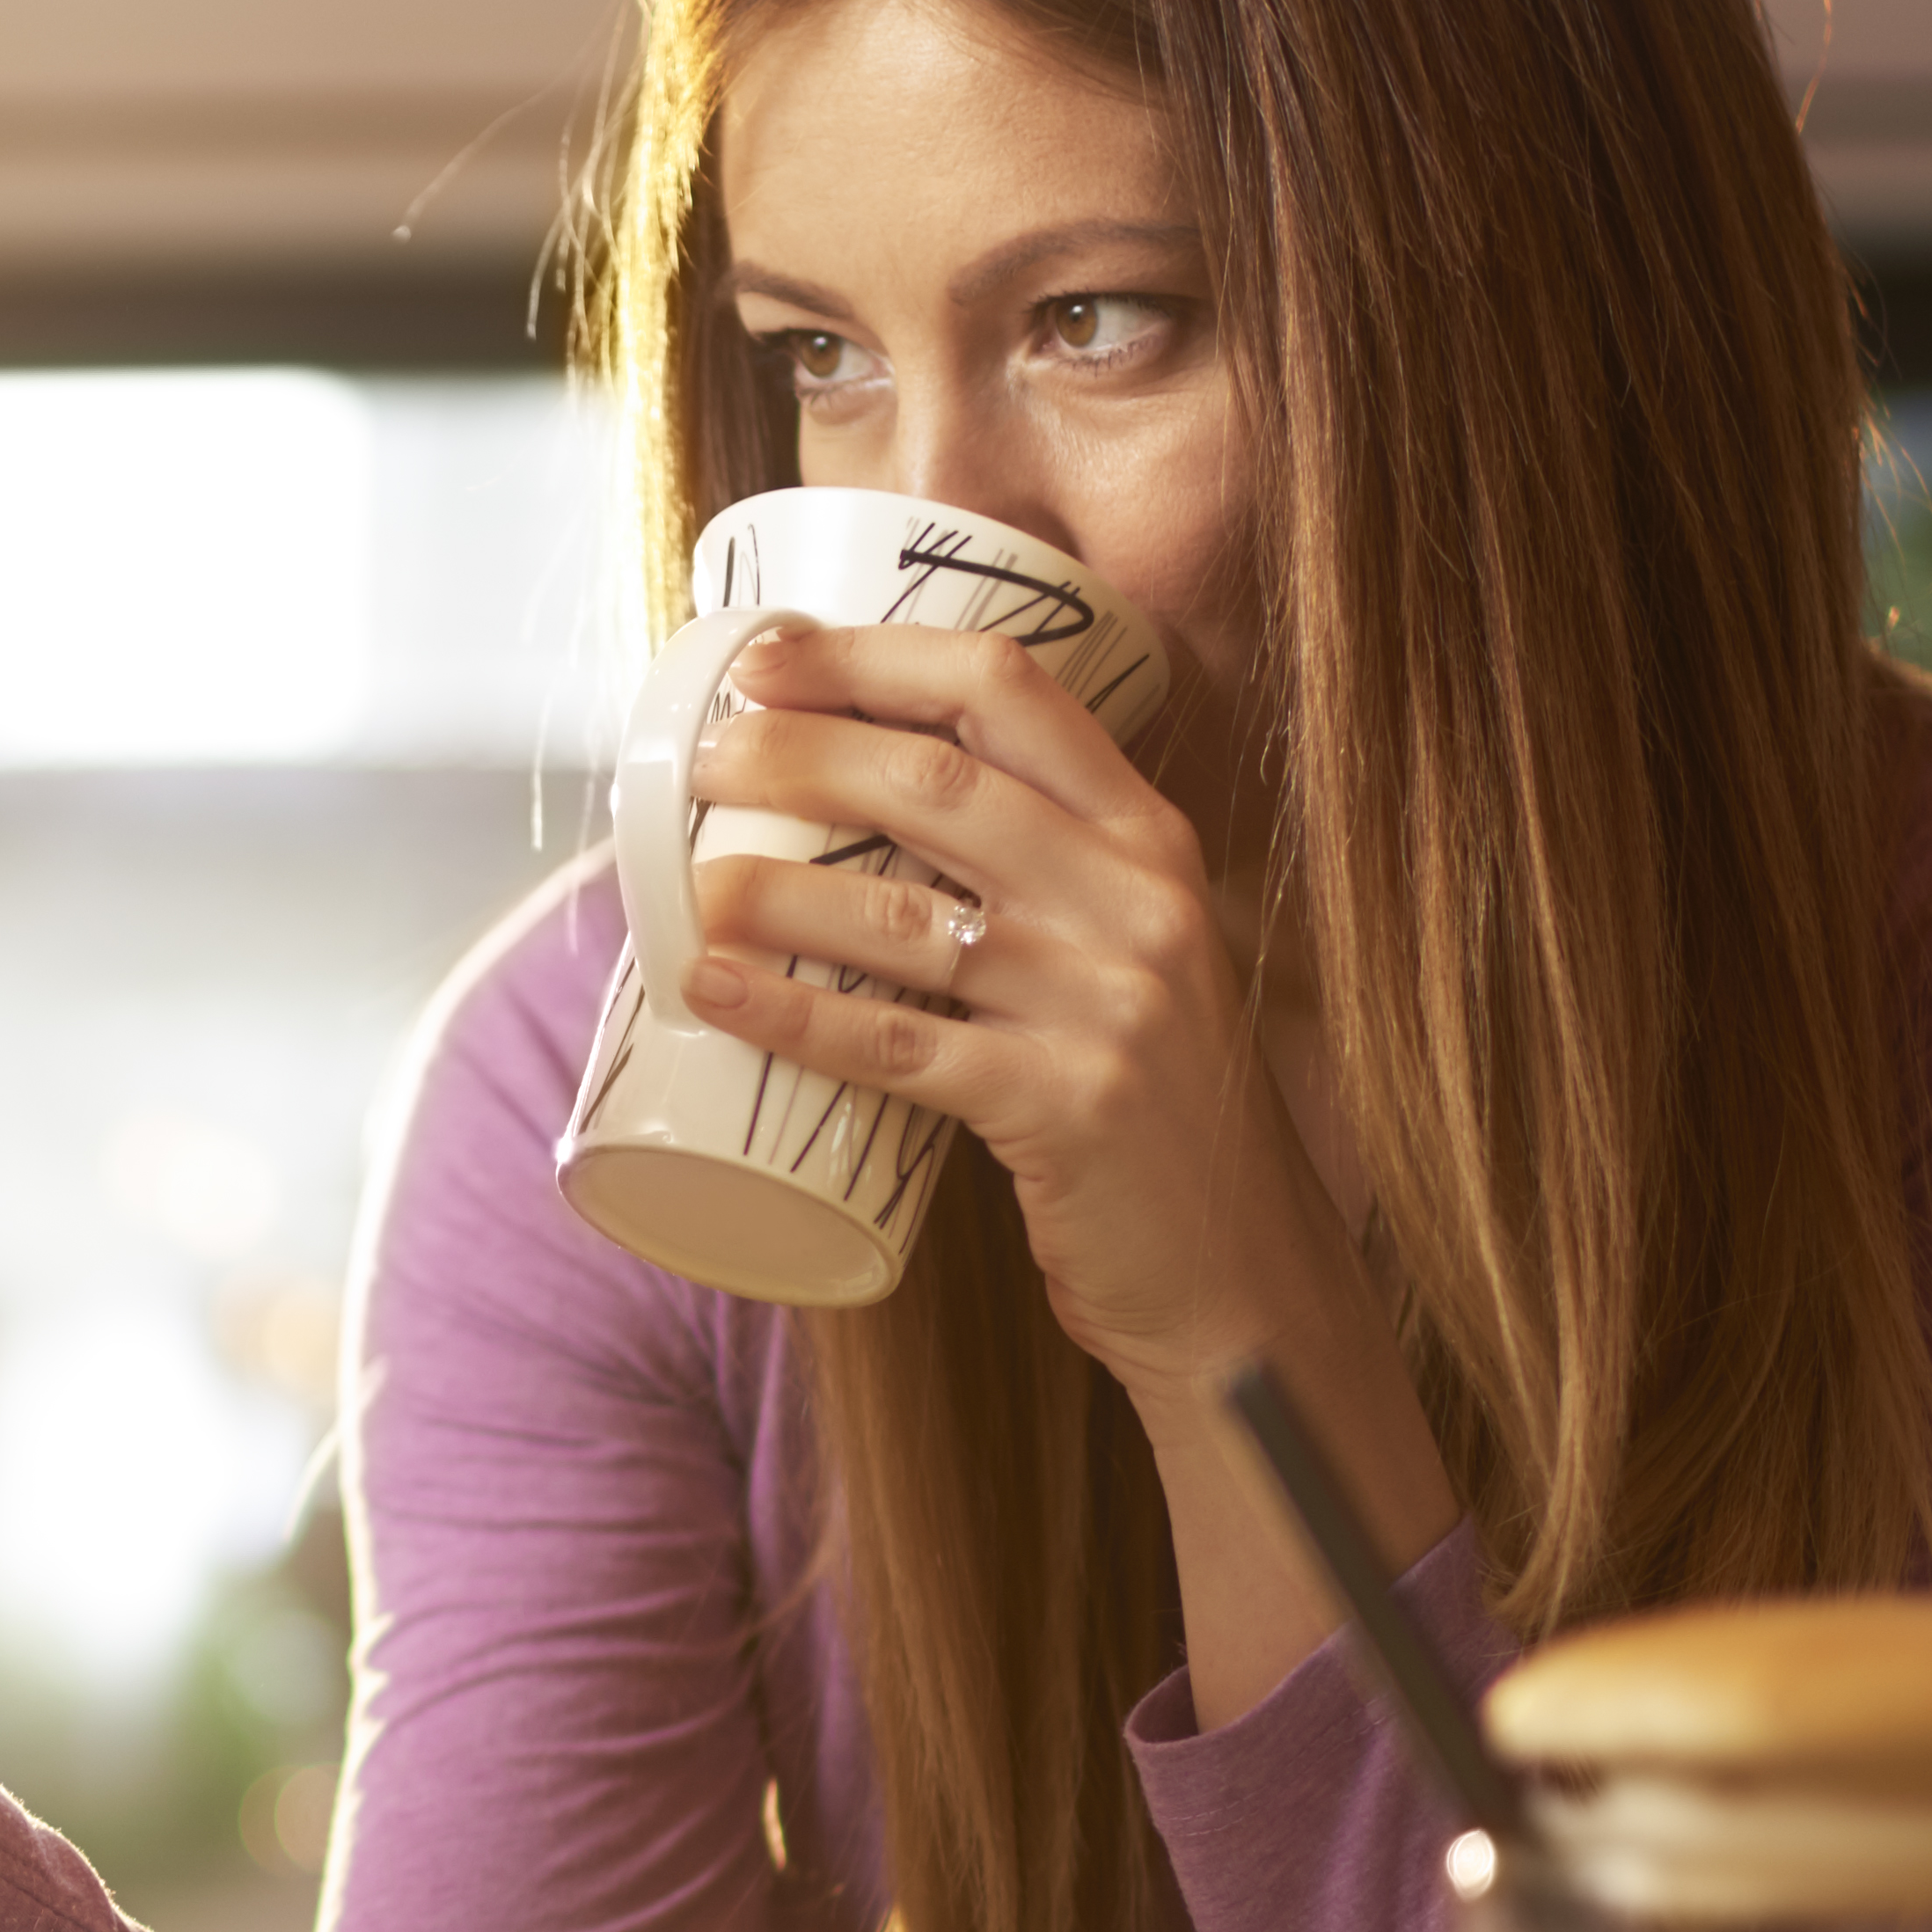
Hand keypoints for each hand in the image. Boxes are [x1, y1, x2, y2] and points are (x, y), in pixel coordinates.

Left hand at [665, 620, 1463, 1720]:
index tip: (772, 653)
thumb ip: (1034, 884)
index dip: (876, 656)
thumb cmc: (1149, 1116)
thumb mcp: (1124, 964)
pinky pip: (897, 1044)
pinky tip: (715, 992)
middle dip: (804, 750)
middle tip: (706, 755)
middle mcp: (1139, 900)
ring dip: (777, 884)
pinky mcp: (1066, 1105)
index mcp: (1149, 842)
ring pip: (906, 911)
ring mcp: (1108, 1002)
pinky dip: (793, 1013)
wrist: (1242, 1278)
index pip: (1010, 692)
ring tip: (689, 876)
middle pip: (939, 780)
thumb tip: (849, 817)